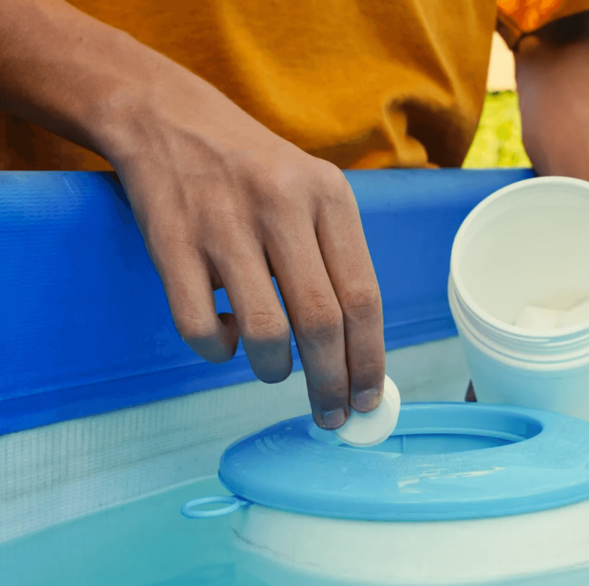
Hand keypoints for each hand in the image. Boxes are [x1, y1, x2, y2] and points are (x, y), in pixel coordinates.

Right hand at [109, 91, 384, 429]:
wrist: (170, 119)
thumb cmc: (257, 174)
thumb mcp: (314, 194)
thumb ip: (338, 262)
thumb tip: (358, 356)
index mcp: (329, 197)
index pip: (363, 297)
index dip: (370, 359)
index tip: (370, 399)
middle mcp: (281, 207)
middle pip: (321, 322)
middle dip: (331, 383)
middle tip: (332, 415)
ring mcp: (223, 224)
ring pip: (265, 332)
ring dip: (273, 370)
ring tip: (272, 369)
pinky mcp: (172, 242)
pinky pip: (200, 326)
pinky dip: (218, 350)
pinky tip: (226, 337)